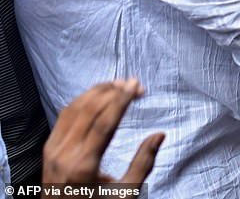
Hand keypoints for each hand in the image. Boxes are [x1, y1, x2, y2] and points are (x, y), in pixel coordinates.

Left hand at [43, 79, 164, 184]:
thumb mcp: (124, 195)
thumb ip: (143, 164)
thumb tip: (159, 136)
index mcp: (83, 168)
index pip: (104, 122)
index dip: (121, 100)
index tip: (136, 86)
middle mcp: (64, 156)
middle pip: (89, 110)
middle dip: (113, 91)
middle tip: (134, 85)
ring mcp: (53, 151)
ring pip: (74, 108)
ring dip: (97, 91)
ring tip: (118, 85)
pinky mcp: (49, 149)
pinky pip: (64, 116)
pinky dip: (82, 100)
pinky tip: (97, 97)